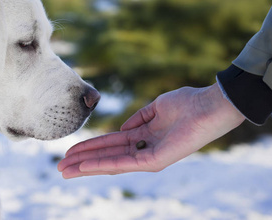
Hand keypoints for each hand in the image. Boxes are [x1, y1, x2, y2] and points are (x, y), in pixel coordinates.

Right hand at [57, 83, 244, 177]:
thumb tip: (122, 128)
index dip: (90, 147)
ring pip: (111, 163)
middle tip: (60, 167)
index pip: (111, 144)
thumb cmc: (189, 102)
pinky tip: (85, 165)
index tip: (70, 151)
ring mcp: (149, 156)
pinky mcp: (155, 160)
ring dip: (87, 166)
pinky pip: (124, 163)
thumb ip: (139, 118)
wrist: (210, 104)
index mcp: (144, 136)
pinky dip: (103, 164)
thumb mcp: (157, 107)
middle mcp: (144, 148)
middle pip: (107, 157)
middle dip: (83, 161)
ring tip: (65, 169)